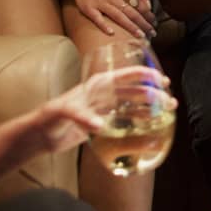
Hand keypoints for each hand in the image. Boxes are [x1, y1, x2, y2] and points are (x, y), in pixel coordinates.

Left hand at [15, 66, 175, 155]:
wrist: (39, 135)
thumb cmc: (49, 118)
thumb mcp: (63, 113)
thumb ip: (81, 117)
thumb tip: (100, 125)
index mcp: (98, 85)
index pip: (127, 75)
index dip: (146, 76)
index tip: (163, 81)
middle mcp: (105, 94)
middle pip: (136, 91)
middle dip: (155, 94)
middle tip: (171, 102)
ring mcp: (105, 109)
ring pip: (134, 105)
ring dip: (151, 108)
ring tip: (168, 113)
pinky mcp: (102, 123)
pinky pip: (126, 120)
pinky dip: (140, 122)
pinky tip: (151, 126)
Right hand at [67, 0, 155, 38]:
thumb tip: (148, 6)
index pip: (140, 3)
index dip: (148, 14)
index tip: (154, 23)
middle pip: (131, 11)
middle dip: (143, 23)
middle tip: (152, 33)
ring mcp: (101, 3)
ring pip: (118, 16)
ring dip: (130, 26)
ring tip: (140, 36)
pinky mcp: (89, 8)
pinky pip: (97, 18)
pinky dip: (104, 25)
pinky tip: (111, 33)